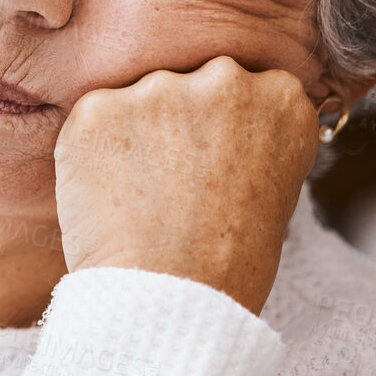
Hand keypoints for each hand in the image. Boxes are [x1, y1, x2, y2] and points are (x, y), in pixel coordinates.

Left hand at [53, 55, 321, 315]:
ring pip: (139, 96)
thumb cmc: (227, 259)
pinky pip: (94, 118)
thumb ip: (250, 134)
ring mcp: (159, 88)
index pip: (245, 84)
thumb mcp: (273, 188)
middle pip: (190, 80)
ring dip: (135, 132)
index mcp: (282, 97)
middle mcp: (224, 79)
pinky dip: (94, 149)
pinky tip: (111, 193)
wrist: (172, 296)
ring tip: (144, 195)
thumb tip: (221, 116)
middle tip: (174, 181)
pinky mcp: (99, 105)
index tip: (215, 159)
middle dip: (179, 119)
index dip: (223, 125)